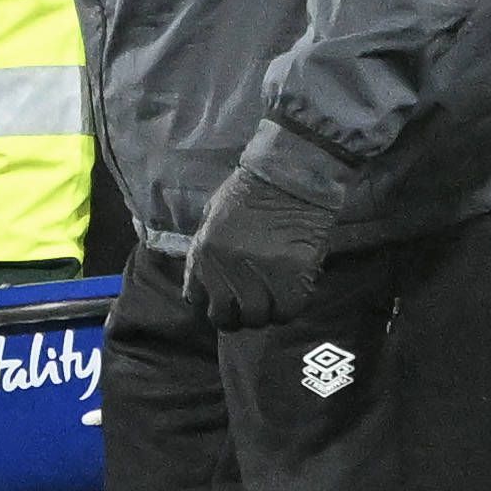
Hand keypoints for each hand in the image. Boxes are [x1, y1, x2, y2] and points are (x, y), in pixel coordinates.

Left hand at [182, 155, 339, 329]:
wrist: (290, 173)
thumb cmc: (250, 190)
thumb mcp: (212, 216)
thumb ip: (206, 250)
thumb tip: (204, 282)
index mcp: (204, 252)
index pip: (197, 299)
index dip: (212, 303)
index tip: (226, 301)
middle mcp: (227, 267)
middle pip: (226, 316)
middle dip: (237, 317)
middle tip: (251, 308)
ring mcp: (261, 272)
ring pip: (258, 317)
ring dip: (265, 314)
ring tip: (273, 302)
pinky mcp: (293, 273)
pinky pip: (288, 308)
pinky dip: (289, 308)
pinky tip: (292, 295)